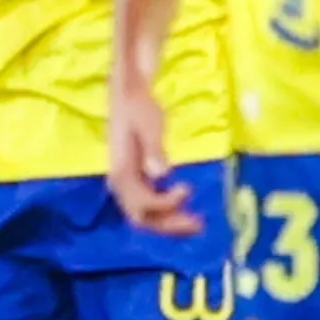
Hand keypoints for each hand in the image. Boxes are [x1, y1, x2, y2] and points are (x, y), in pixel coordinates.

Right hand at [108, 76, 201, 235]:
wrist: (129, 94)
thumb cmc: (140, 107)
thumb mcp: (150, 125)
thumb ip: (154, 150)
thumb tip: (161, 174)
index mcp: (122, 171)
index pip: (144, 203)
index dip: (168, 204)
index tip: (189, 188)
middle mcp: (119, 182)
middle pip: (143, 218)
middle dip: (170, 226)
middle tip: (200, 224)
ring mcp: (124, 183)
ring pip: (144, 216)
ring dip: (169, 223)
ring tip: (196, 223)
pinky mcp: (132, 179)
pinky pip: (146, 205)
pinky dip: (164, 213)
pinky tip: (183, 208)